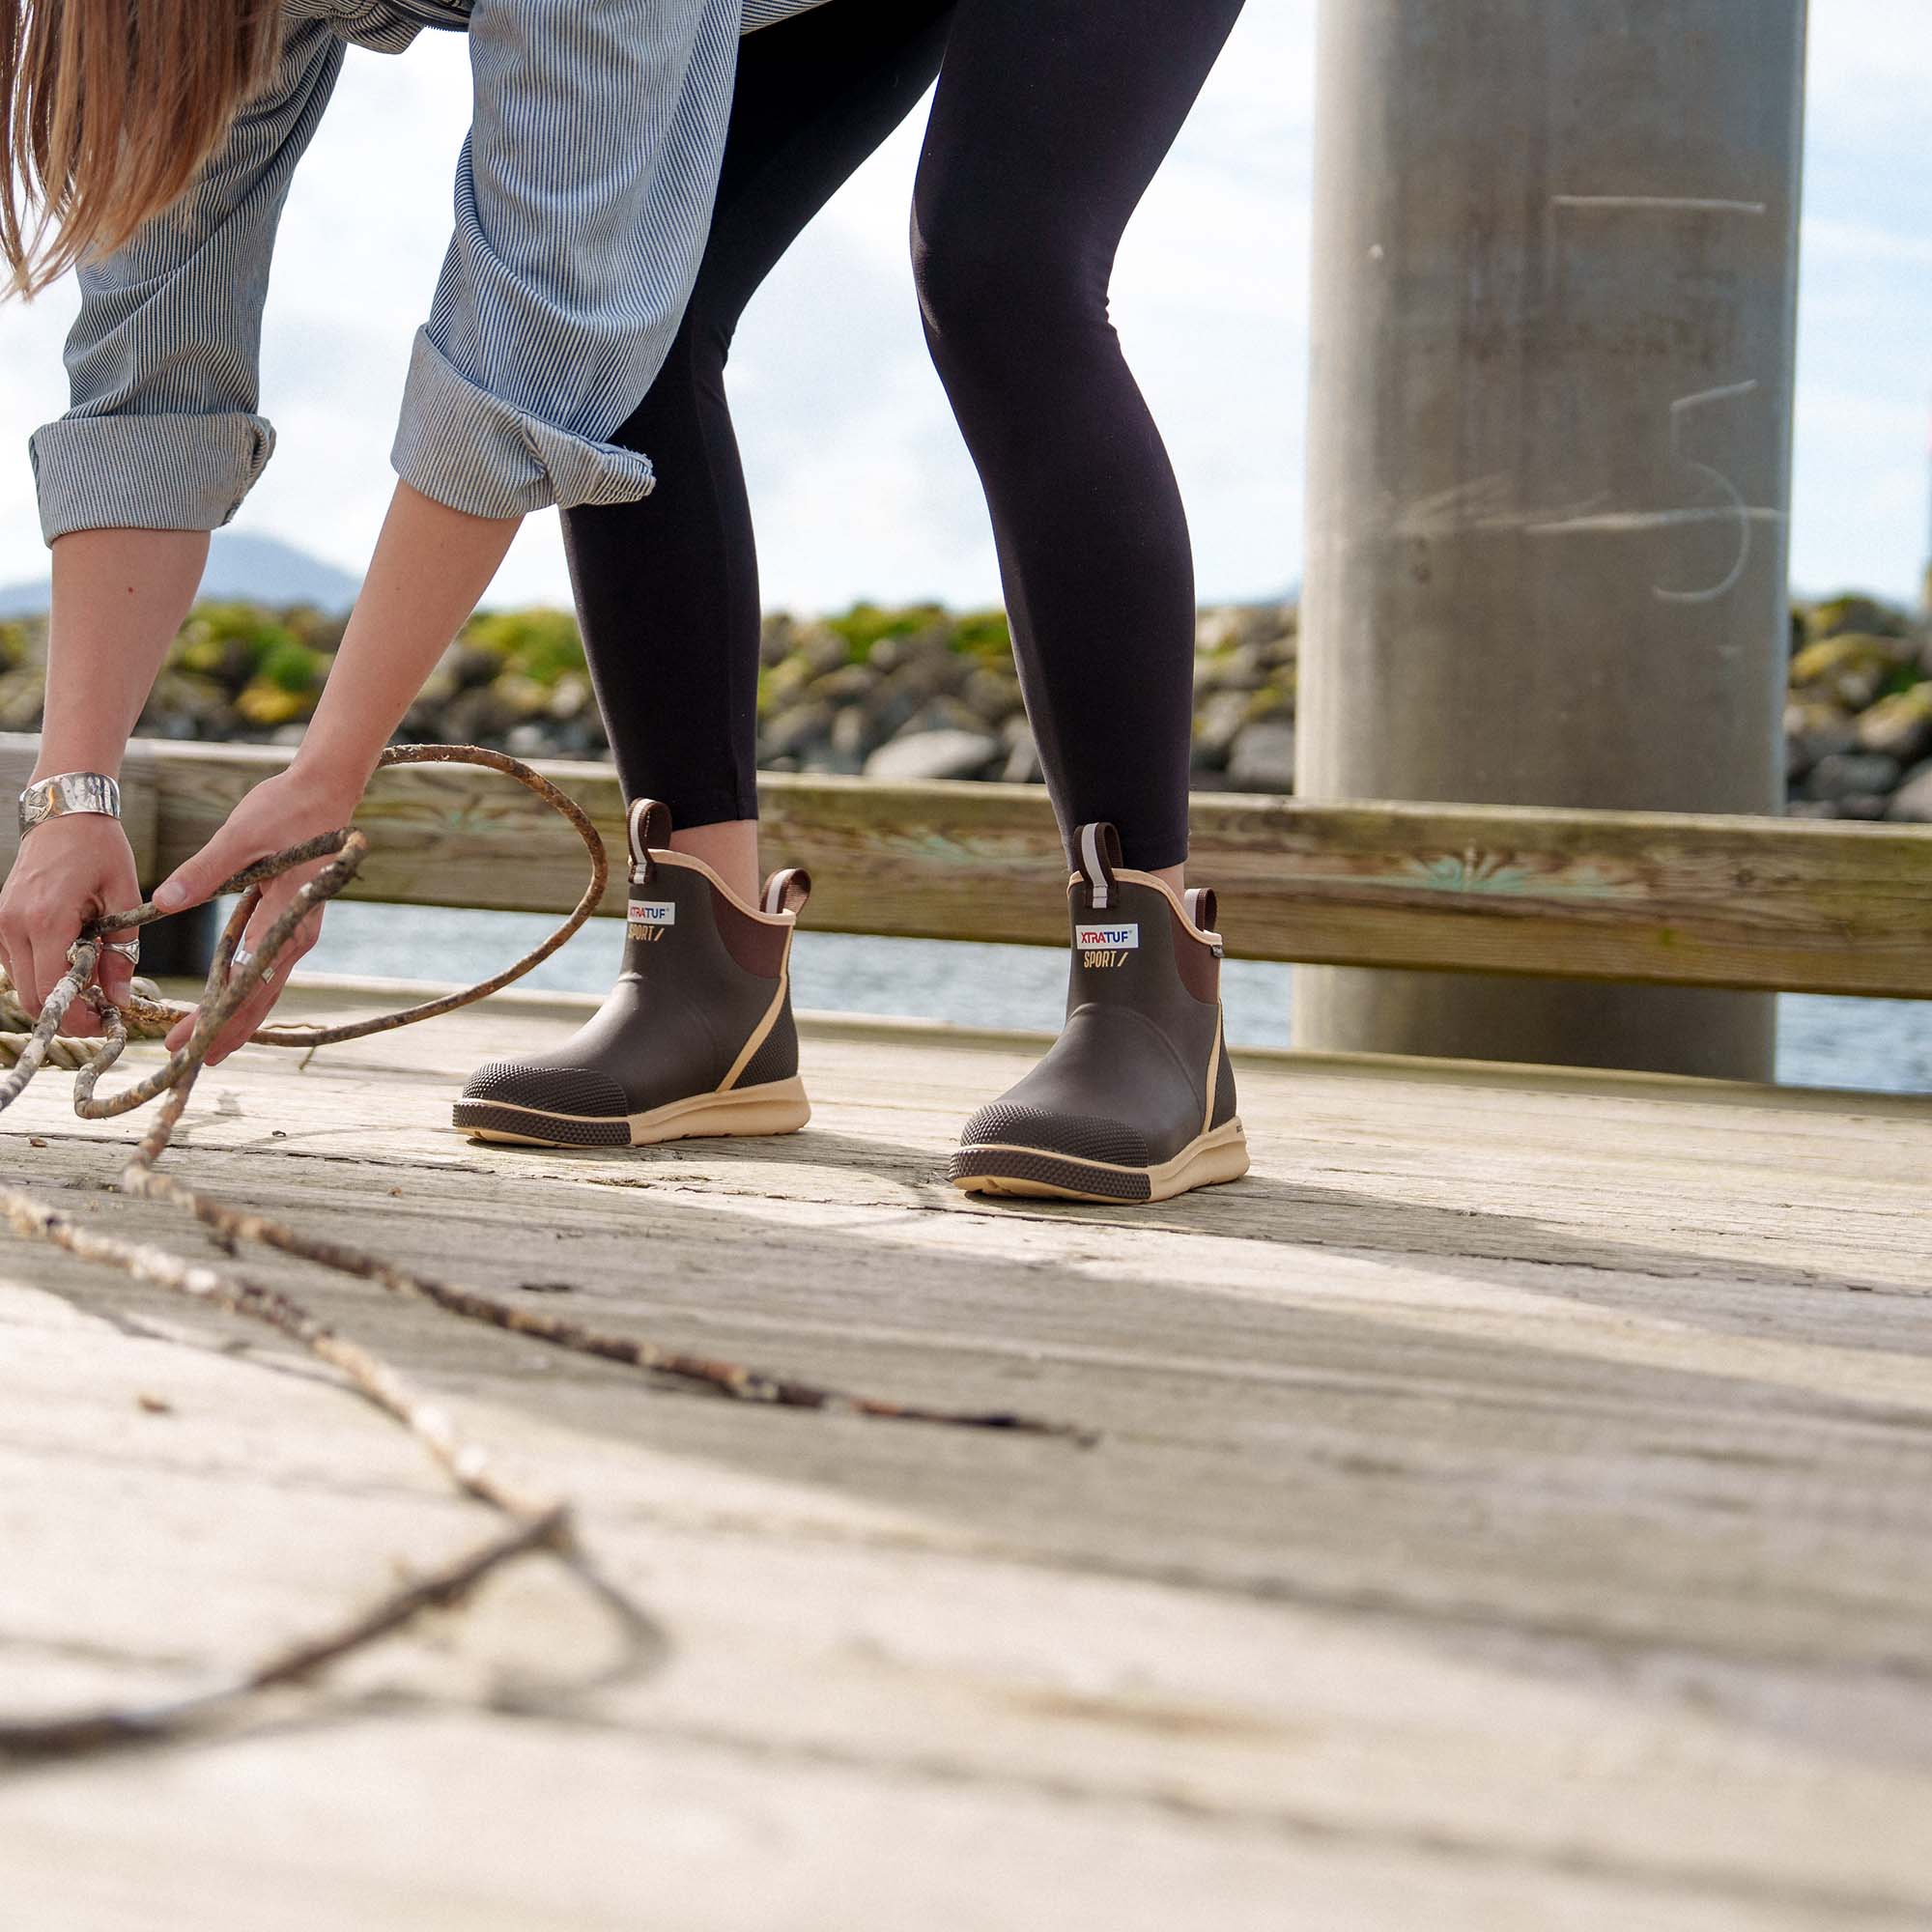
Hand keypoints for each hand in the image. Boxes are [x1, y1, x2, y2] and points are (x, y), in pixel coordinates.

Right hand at [0, 813, 142, 1037]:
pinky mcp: (0, 922)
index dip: (78, 1016)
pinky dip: (42, 976)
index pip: (53, 989)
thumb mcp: (123, 898)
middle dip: (66, 1014)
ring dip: (53, 996)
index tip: (107, 1019)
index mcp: (46, 919)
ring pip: (20, 984)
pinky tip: (73, 967)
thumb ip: (121, 952)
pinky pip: (17, 965)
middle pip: (30, 997)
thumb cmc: (100, 850)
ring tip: (93, 988)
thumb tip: (119, 999)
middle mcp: (14, 925)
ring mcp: (1, 924)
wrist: (64, 814)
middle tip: (102, 1011)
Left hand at [155, 763, 362, 1065]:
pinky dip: (245, 992)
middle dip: (225, 1030)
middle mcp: (297, 934)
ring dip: (236, 1017)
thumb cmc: (285, 809)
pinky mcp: (290, 922)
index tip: (188, 1040)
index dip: (216, 1016)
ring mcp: (296, 931)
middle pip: (260, 997)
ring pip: (265, 988)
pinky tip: (225, 1004)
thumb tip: (165, 902)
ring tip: (204, 1045)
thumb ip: (205, 872)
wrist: (326, 792)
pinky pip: (266, 968)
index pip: (247, 982)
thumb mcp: (240, 836)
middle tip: (187, 1059)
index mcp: (287, 918)